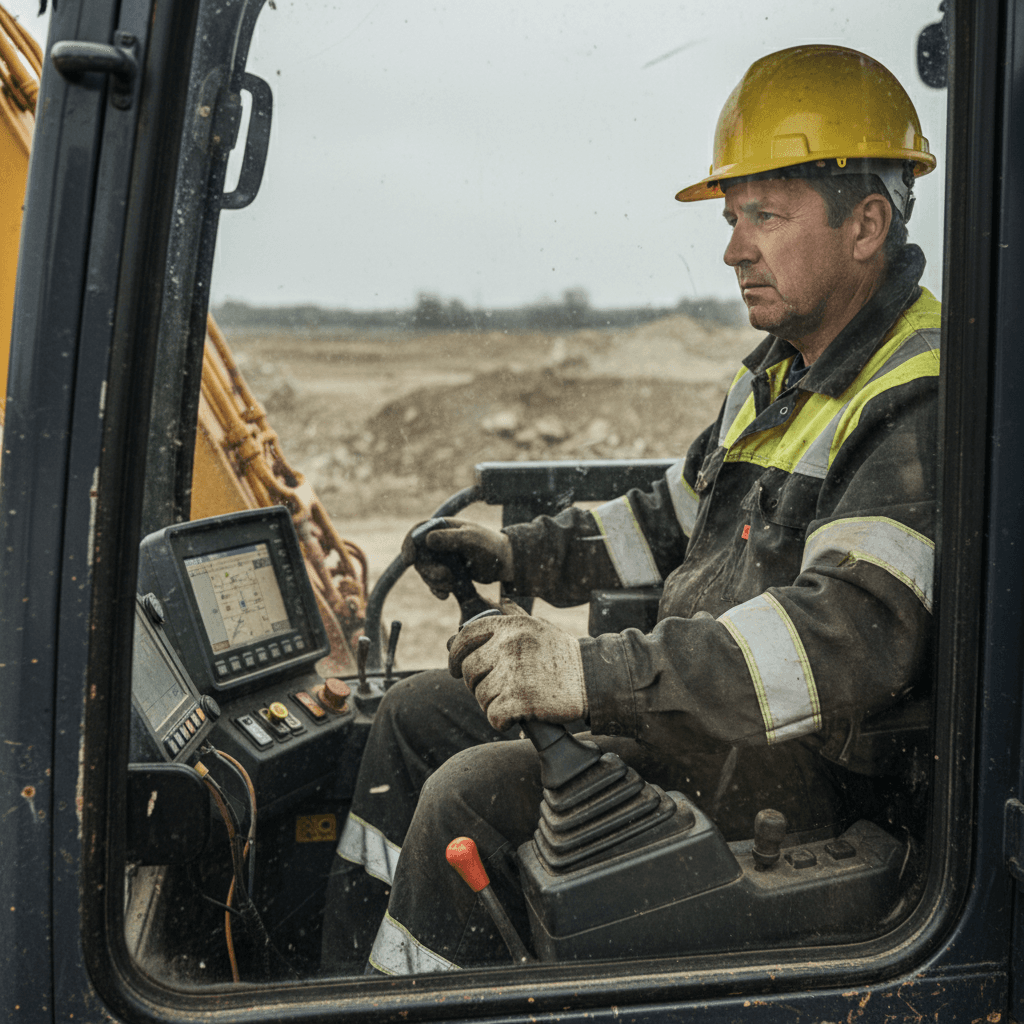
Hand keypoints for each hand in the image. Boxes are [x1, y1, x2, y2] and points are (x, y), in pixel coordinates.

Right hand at [401, 518, 512, 599]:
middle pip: (419, 556)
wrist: (505, 564)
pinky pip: (434, 582)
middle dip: (429, 570)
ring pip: (426, 572)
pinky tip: (445, 595)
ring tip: (452, 585)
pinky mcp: (447, 572)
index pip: (417, 532)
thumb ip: (450, 538)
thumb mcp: (471, 539)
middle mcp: (440, 542)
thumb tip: (426, 539)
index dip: (408, 545)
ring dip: (435, 581)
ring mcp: (443, 558)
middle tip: (446, 577)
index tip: (409, 560)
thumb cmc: (490, 546)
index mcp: (443, 527)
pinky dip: (437, 589)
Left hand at [448, 601, 586, 731]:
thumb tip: (497, 603)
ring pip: (481, 695)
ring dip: (492, 704)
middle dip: (477, 684)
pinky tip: (514, 718)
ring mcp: (515, 672)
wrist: (594, 679)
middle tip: (494, 690)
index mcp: (511, 626)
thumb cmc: (564, 656)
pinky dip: (501, 721)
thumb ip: (514, 618)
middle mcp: (510, 645)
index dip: (454, 656)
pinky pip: (494, 716)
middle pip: (470, 670)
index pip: (466, 637)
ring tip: (512, 702)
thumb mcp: (539, 627)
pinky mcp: (521, 699)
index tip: (454, 669)